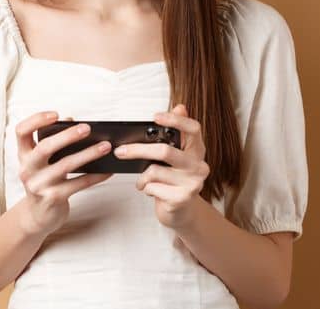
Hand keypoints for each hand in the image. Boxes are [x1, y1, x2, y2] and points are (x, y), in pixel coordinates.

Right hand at [12, 111, 113, 236]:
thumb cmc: (44, 182)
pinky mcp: (53, 198)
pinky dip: (96, 176)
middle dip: (67, 136)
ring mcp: (39, 185)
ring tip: (106, 146)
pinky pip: (78, 184)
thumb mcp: (42, 163)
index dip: (36, 120)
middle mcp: (27, 169)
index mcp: (23, 155)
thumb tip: (73, 121)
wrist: (37, 216)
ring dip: (88, 154)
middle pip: (45, 147)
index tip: (55, 114)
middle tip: (87, 128)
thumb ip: (53, 142)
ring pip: (66, 165)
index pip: (21, 131)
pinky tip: (108, 170)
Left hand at [116, 103, 212, 230]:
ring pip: (154, 171)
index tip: (154, 116)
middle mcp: (199, 166)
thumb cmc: (172, 180)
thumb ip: (175, 134)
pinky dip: (145, 189)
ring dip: (142, 177)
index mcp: (197, 151)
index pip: (193, 128)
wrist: (180, 212)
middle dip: (138, 150)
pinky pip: (152, 187)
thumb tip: (181, 106)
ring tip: (144, 181)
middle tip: (119, 151)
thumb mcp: (173, 157)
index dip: (175, 120)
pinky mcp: (182, 199)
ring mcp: (193, 183)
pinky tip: (151, 192)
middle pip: (164, 151)